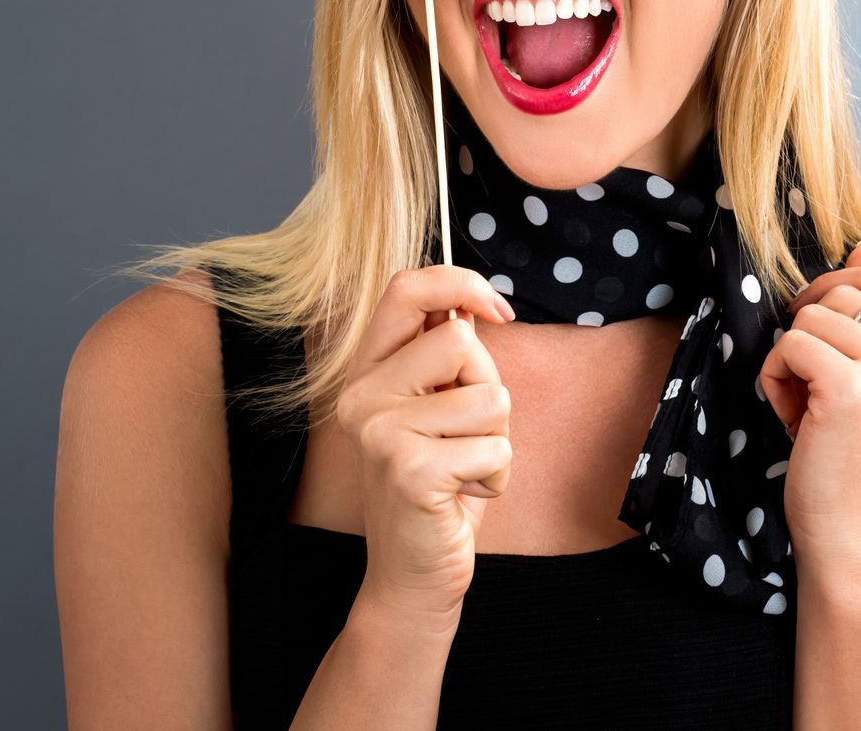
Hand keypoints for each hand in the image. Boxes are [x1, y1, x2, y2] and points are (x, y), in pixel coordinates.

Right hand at [332, 265, 515, 623]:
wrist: (413, 575)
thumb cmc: (441, 487)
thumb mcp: (440, 411)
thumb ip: (446, 362)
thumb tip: (475, 308)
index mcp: (368, 372)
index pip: (406, 289)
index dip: (461, 284)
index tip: (498, 312)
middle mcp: (362, 395)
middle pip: (461, 341)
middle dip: (488, 387)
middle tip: (464, 435)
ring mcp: (379, 431)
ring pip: (489, 395)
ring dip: (497, 438)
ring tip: (463, 468)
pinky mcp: (408, 468)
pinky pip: (494, 445)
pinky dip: (496, 474)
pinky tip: (462, 496)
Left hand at [759, 241, 860, 580]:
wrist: (857, 535)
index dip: (841, 292)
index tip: (825, 333)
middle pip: (843, 293)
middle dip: (814, 334)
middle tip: (818, 390)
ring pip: (811, 319)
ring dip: (792, 360)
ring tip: (810, 409)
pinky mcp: (850, 388)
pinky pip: (788, 346)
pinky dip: (775, 380)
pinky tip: (795, 419)